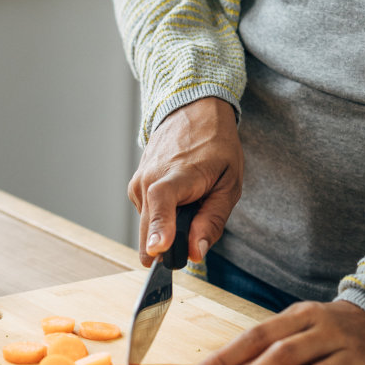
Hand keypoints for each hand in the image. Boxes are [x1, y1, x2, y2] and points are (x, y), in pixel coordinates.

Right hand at [129, 96, 242, 265]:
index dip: (160, 227)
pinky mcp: (134, 187)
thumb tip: (196, 253)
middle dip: (170, 246)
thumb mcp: (229, 184)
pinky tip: (179, 199)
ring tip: (191, 202)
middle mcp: (150, 178)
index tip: (157, 249)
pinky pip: (148, 216)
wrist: (192, 111)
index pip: (162, 201)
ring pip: (148, 227)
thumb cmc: (215, 146)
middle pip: (150, 228)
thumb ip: (213, 220)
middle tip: (194, 237)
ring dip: (169, 228)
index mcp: (178, 173)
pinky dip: (163, 217)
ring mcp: (138, 182)